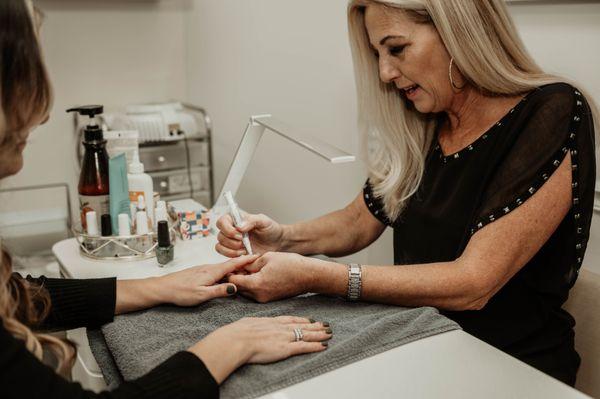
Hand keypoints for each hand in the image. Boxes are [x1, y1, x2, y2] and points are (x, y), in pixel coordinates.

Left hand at [155, 254, 258, 305]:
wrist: (163, 288)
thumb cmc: (181, 292)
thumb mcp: (202, 295)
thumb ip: (219, 290)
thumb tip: (235, 287)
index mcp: (212, 272)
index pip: (233, 264)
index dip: (246, 260)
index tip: (257, 256)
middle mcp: (209, 268)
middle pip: (230, 264)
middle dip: (243, 263)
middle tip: (256, 264)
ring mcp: (204, 269)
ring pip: (223, 268)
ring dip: (234, 267)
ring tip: (245, 270)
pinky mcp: (200, 272)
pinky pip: (217, 270)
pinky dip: (225, 271)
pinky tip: (227, 276)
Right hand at [189, 316, 331, 383]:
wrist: (236, 340)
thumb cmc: (236, 333)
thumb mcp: (246, 323)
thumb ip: (252, 325)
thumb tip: (249, 326)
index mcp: (270, 321)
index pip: (290, 319)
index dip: (302, 320)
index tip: (310, 320)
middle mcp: (280, 328)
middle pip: (302, 326)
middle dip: (315, 326)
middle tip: (325, 325)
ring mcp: (284, 337)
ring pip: (307, 335)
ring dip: (319, 334)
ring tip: (329, 333)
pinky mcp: (285, 348)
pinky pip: (304, 347)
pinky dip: (315, 346)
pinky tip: (323, 346)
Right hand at [216, 212, 283, 256]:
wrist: (276, 243)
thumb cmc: (270, 229)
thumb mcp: (264, 221)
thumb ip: (252, 220)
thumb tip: (239, 227)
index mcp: (236, 220)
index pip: (221, 221)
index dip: (227, 229)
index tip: (239, 234)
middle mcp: (231, 230)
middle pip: (220, 236)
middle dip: (232, 241)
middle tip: (244, 242)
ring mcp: (231, 242)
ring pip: (220, 246)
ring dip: (231, 250)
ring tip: (244, 249)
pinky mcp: (233, 252)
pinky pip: (224, 255)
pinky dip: (233, 256)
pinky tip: (244, 254)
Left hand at [228, 252, 315, 302]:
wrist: (308, 275)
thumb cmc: (291, 264)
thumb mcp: (267, 257)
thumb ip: (250, 263)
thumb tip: (240, 266)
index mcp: (256, 284)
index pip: (233, 281)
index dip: (230, 271)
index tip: (231, 264)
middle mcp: (259, 295)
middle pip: (237, 288)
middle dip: (235, 277)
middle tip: (238, 266)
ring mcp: (264, 299)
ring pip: (245, 291)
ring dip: (243, 281)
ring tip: (247, 269)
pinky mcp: (269, 299)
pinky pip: (254, 293)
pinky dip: (252, 285)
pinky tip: (256, 275)